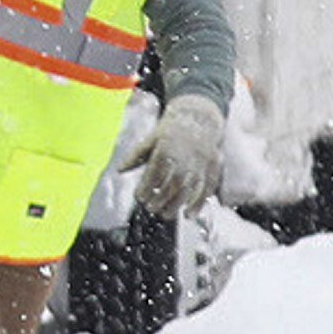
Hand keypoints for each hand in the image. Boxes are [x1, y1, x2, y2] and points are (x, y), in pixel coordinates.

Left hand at [136, 90, 227, 217]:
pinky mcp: (212, 168)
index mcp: (167, 148)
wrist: (198, 118)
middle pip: (173, 183)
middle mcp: (185, 157)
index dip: (146, 186)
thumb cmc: (170, 130)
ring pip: (190, 188)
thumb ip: (136, 155)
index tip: (139, 197)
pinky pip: (206, 189)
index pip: (155, 171)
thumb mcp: (150, 138)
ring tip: (165, 215)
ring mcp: (200, 163)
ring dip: (177, 204)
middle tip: (151, 208)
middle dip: (161, 199)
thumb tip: (120, 171)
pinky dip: (199, 203)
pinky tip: (189, 214)